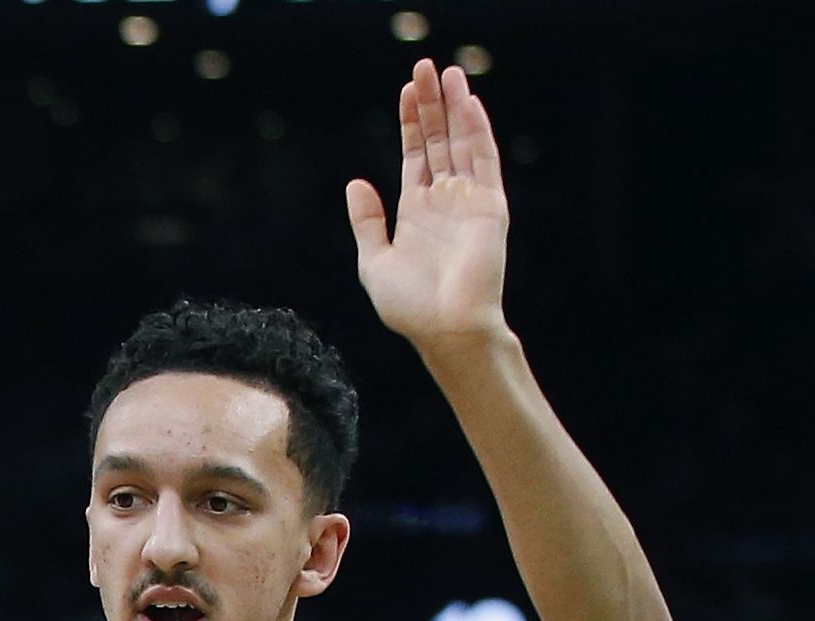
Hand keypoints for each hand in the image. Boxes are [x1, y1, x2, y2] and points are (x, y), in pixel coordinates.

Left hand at [348, 60, 508, 349]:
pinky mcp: (489, 206)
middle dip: (432, 105)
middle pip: (439, 140)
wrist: (445, 329)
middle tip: (425, 67)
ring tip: (447, 72)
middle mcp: (445, 200)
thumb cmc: (409, 306)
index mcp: (417, 212)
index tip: (407, 91)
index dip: (412, 122)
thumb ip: (366, 222)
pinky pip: (483, 160)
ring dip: (455, 107)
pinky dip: (477, 130)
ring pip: (462, 142)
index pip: (416, 155)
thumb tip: (355, 182)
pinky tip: (468, 102)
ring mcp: (469, 200)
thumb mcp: (374, 261)